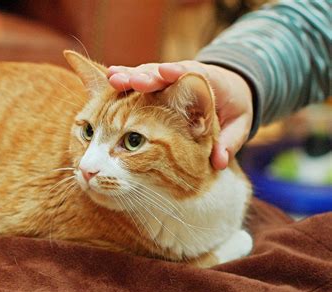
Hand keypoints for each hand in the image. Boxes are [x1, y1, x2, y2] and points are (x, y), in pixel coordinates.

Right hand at [107, 61, 252, 169]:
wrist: (227, 93)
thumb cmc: (233, 109)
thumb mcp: (238, 125)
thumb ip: (228, 141)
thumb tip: (219, 162)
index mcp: (208, 82)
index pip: (191, 74)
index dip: (178, 73)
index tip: (167, 73)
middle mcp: (183, 76)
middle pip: (163, 73)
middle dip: (148, 77)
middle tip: (134, 82)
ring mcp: (166, 79)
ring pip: (146, 74)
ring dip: (130, 77)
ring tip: (114, 80)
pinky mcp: (154, 86)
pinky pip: (138, 82)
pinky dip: (124, 79)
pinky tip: (109, 78)